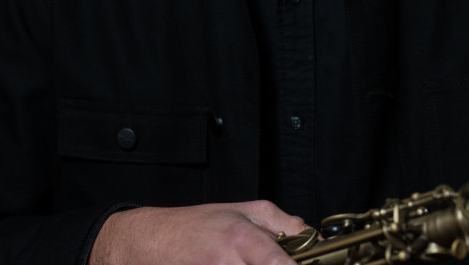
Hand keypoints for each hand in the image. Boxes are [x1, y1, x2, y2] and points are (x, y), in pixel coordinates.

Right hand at [89, 200, 308, 264]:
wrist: (154, 241)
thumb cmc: (197, 225)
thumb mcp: (243, 210)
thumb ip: (282, 222)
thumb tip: (314, 239)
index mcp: (242, 237)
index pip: (278, 263)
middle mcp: (229, 261)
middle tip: (287, 263)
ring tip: (248, 260)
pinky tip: (237, 264)